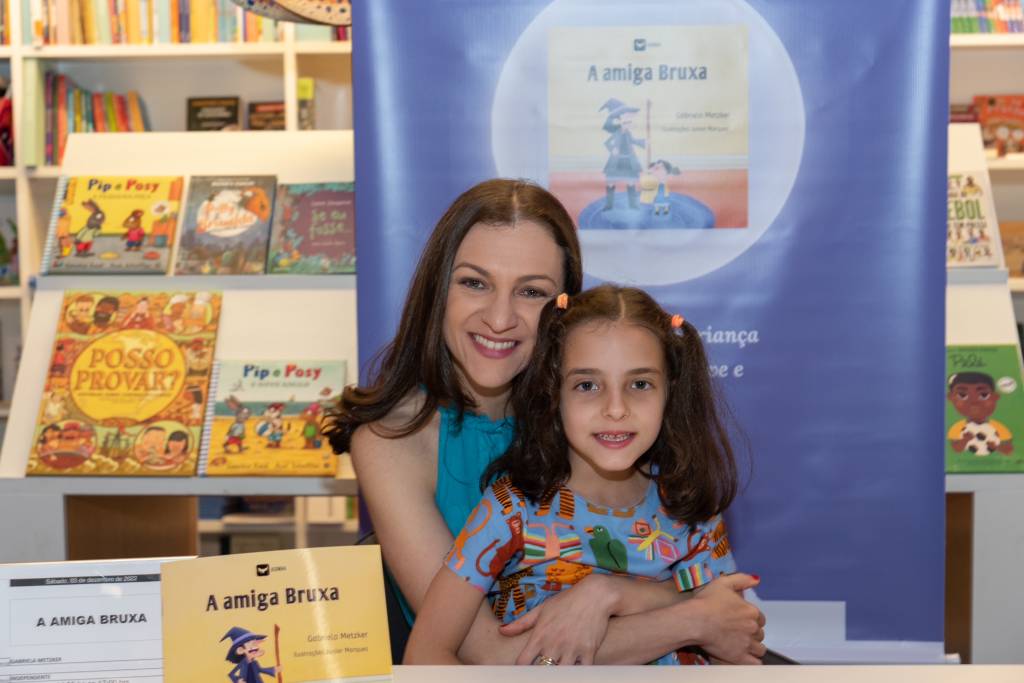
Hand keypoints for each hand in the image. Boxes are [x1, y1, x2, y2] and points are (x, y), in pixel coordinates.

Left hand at [501, 574, 616, 664]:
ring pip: (561, 674)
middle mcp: (553, 644)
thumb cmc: (566, 601)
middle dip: (541, 672)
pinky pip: (582, 671)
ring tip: (558, 668)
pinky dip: (578, 672)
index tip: (523, 669)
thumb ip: (521, 623)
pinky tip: (575, 668)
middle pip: (541, 671)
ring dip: (558, 673)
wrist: (594, 595)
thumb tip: (502, 631)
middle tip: (543, 669)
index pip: (523, 662)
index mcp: (539, 636)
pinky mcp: (588, 651)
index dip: (521, 669)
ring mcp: (571, 649)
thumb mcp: (542, 609)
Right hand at [690, 573, 765, 664]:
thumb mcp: (723, 583)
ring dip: (753, 647)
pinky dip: (752, 661)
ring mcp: (746, 643)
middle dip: (751, 633)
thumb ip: (742, 579)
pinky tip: (745, 657)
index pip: (760, 618)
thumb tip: (756, 580)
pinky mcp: (739, 657)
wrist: (695, 620)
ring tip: (740, 645)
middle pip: (759, 634)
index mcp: (751, 611)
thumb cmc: (706, 601)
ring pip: (759, 649)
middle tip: (737, 632)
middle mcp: (752, 628)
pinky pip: (755, 663)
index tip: (741, 620)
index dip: (751, 619)